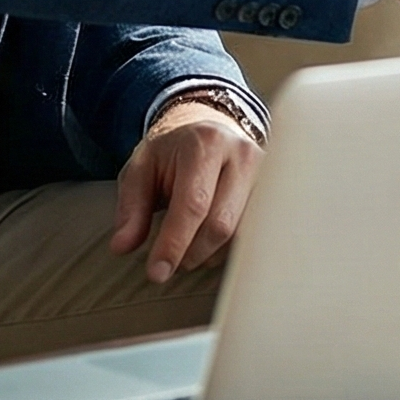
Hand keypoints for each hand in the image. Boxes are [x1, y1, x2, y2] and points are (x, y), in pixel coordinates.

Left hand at [110, 100, 260, 283]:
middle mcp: (242, 155)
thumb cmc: (173, 152)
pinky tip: (213, 245)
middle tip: (172, 261)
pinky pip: (257, 234)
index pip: (193, 204)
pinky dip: (231, 249)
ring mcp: (266, 174)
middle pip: (221, 224)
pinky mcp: (276, 191)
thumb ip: (131, 206)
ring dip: (212, 254)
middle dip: (191, 254)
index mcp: (205, 144)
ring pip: (243, 234)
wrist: (209, 126)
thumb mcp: (141, 169)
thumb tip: (123, 245)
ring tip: (190, 248)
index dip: (174, 244)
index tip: (157, 273)